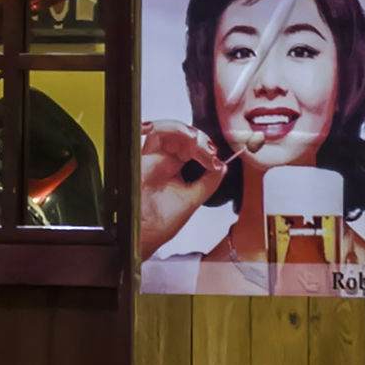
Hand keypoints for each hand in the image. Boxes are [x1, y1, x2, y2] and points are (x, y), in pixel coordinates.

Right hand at [136, 126, 233, 264]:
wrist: (142, 236)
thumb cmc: (159, 225)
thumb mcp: (191, 202)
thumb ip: (207, 184)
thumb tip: (223, 166)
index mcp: (174, 170)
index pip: (191, 147)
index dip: (204, 147)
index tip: (214, 158)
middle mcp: (162, 161)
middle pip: (180, 135)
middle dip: (198, 138)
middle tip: (208, 151)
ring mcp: (151, 158)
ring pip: (167, 130)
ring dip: (184, 132)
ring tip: (197, 143)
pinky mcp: (141, 157)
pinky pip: (153, 135)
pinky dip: (167, 128)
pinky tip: (180, 139)